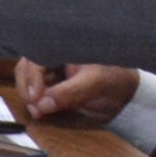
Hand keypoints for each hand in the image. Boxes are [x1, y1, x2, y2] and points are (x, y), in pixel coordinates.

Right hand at [15, 59, 140, 123]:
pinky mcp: (52, 84)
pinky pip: (36, 89)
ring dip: (28, 95)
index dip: (32, 75)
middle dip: (27, 87)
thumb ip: (68, 92)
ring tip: (37, 112)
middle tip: (34, 107)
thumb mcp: (94, 83)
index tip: (35, 97)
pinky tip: (39, 111)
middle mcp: (54, 53)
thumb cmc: (115, 80)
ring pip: (28, 78)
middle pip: (27, 66)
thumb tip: (41, 104)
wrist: (127, 97)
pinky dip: (34, 101)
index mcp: (64, 44)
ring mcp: (52, 69)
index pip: (38, 55)